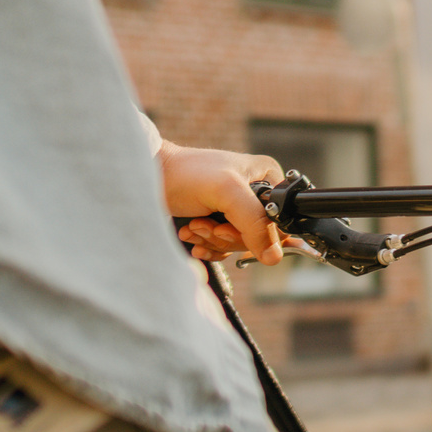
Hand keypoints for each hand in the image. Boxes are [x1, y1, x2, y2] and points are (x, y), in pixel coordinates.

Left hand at [160, 141, 283, 263]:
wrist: (152, 177)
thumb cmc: (187, 174)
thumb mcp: (228, 193)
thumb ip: (256, 223)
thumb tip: (274, 257)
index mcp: (268, 179)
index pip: (279, 222)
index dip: (256, 233)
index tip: (226, 227)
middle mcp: (256, 195)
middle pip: (259, 237)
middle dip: (227, 236)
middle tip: (208, 224)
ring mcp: (237, 210)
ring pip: (239, 245)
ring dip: (213, 240)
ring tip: (195, 225)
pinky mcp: (219, 222)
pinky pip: (224, 249)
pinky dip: (207, 246)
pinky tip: (193, 234)